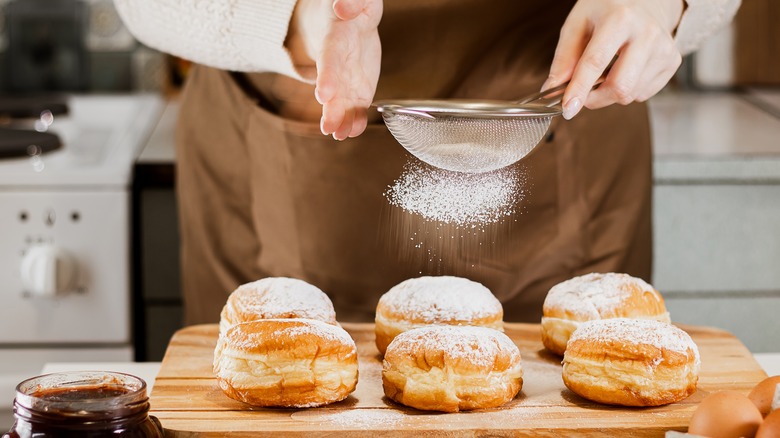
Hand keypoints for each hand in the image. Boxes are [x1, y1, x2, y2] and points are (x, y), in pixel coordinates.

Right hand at [290, 0, 381, 139]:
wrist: (349, 24)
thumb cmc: (354, 7)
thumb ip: (351, 2)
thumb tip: (342, 7)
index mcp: (335, 40)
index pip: (330, 59)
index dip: (328, 77)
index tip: (325, 94)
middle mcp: (337, 65)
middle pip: (333, 88)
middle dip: (331, 108)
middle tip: (328, 127)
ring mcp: (345, 80)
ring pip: (341, 103)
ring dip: (340, 120)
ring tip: (339, 135)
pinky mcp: (357, 90)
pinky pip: (356, 108)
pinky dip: (355, 121)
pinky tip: (352, 132)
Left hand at [543, 0, 683, 119]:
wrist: (646, 0)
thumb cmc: (608, 10)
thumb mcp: (578, 23)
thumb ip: (564, 57)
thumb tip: (552, 89)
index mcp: (620, 19)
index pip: (596, 62)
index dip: (579, 89)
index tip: (568, 109)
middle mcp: (647, 33)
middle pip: (620, 87)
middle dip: (595, 98)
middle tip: (583, 92)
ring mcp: (664, 49)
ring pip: (630, 94)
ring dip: (610, 93)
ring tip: (608, 70)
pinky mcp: (672, 62)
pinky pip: (643, 94)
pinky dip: (628, 89)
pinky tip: (626, 69)